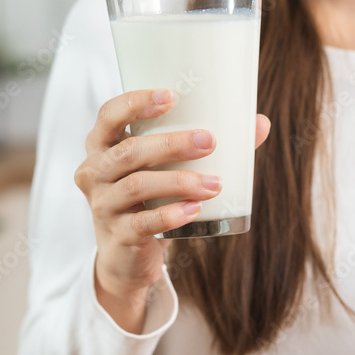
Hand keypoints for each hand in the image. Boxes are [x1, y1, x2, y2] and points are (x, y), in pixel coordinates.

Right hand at [74, 88, 270, 331]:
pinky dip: (171, 215)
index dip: (136, 103)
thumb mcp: (166, 168)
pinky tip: (195, 210)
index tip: (171, 96)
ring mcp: (103, 205)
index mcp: (103, 146)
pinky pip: (143, 223)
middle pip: (129, 151)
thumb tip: (260, 123)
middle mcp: (95, 172)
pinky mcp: (118, 235)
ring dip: (180, 181)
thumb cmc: (150, 198)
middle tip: (210, 141)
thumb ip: (205, 145)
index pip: (109, 115)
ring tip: (215, 183)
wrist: (126, 257)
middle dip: (172, 143)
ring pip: (138, 185)